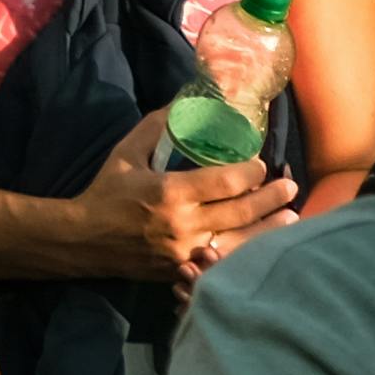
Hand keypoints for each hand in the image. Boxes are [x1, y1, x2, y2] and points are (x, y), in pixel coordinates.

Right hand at [72, 132, 292, 288]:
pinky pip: (224, 262)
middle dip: (271, 197)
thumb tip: (185, 102)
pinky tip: (263, 246)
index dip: (251, 172)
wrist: (82, 241)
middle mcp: (183, 225)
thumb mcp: (126, 154)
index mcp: (170, 193)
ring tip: (291, 215)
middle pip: (241, 212)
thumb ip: (157, 128)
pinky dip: (246, 252)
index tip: (261, 164)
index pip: (226, 182)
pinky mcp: (183, 271)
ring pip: (240, 241)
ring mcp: (185, 253)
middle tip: (289, 185)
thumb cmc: (106, 193)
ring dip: (269, 228)